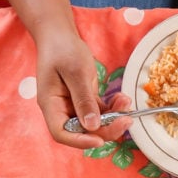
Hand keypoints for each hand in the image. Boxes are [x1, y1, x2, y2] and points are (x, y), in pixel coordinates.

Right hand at [34, 32, 132, 148]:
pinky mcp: (85, 101)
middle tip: (126, 120)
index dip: (80, 141)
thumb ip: (83, 99)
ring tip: (125, 102)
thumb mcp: (76, 72)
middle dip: (106, 129)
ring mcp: (73, 107)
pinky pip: (101, 113)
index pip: (61, 133)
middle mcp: (61, 110)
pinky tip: (122, 99)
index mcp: (51, 105)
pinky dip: (113, 109)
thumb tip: (92, 126)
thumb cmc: (62, 49)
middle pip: (83, 132)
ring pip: (95, 124)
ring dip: (113, 118)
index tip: (99, 140)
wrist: (60, 36)